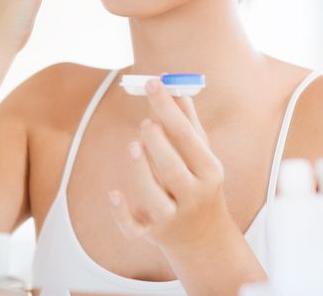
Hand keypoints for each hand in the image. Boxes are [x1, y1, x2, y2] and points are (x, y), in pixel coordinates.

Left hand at [108, 78, 230, 254]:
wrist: (205, 239)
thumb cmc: (200, 184)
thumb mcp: (202, 156)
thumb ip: (188, 122)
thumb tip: (175, 86)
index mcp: (208, 170)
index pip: (186, 136)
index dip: (167, 108)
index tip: (151, 82)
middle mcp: (193, 195)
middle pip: (172, 168)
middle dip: (157, 142)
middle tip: (144, 121)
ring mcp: (172, 216)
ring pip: (154, 196)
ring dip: (142, 170)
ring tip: (134, 144)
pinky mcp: (152, 233)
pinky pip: (134, 228)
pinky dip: (122, 213)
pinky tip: (113, 193)